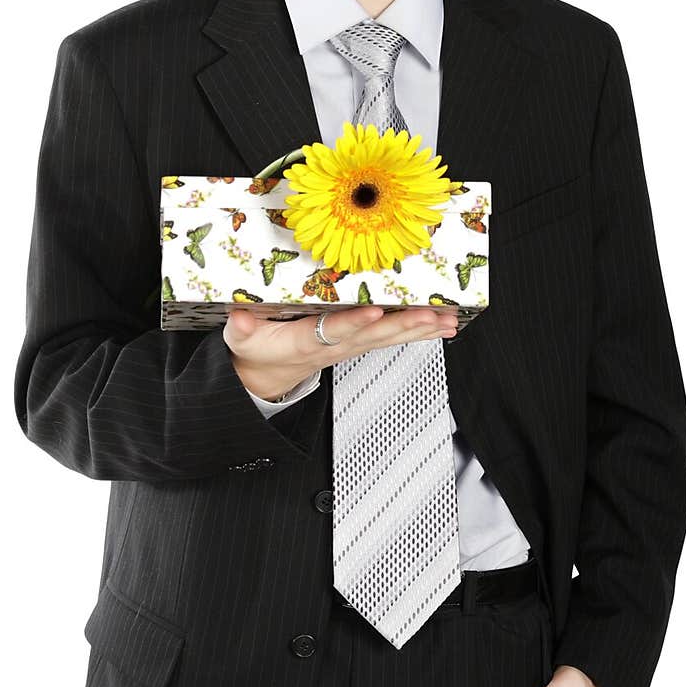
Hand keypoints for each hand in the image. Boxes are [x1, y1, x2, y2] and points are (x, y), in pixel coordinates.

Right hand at [224, 303, 458, 399]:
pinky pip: (392, 338)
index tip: (375, 312)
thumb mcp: (241, 340)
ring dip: (420, 329)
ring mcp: (350, 347)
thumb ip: (241, 328)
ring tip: (447, 320)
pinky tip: (442, 327)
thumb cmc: (258, 351)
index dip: (355, 323)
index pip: (334, 331)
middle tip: (431, 315)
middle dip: (404, 325)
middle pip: (374, 336)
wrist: (267, 374)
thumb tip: (238, 317)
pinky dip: (419, 332)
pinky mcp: (359, 344)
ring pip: (389, 337)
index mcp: (307, 342)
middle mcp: (335, 346)